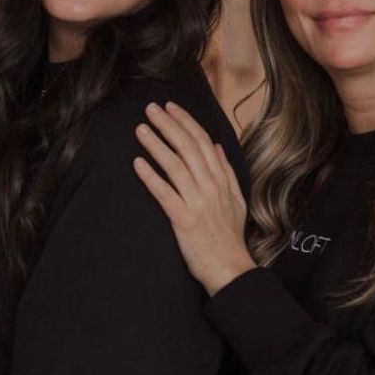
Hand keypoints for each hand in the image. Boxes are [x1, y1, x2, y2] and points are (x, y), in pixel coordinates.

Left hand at [133, 102, 255, 295]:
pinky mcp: (184, 220)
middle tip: (150, 109)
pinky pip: (165, 193)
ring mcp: (198, 202)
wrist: (230, 267)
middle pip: (188, 147)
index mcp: (222, 180)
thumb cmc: (229, 236)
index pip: (203, 142)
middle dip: (168, 125)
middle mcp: (211, 187)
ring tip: (141, 129)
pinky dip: (151, 177)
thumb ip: (226, 171)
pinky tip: (138, 163)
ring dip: (157, 145)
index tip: (170, 107)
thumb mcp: (236, 200)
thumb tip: (217, 146)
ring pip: (175, 166)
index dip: (186, 122)